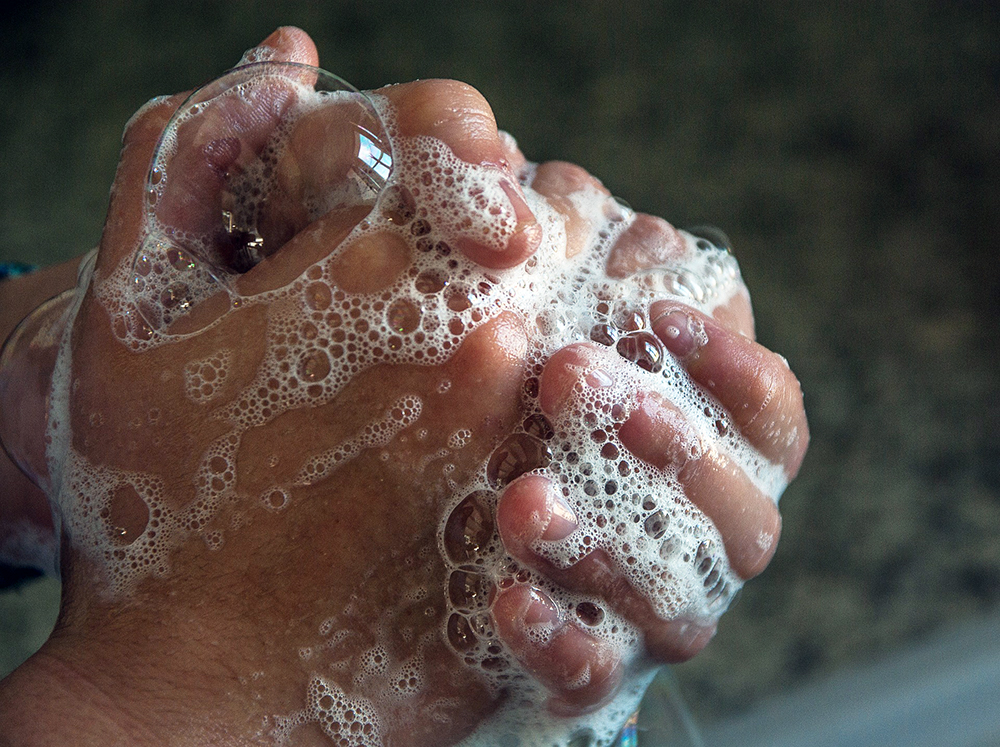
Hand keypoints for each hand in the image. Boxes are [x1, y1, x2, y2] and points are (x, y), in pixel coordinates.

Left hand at [488, 158, 807, 713]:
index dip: (736, 369)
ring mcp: (652, 611)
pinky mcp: (588, 667)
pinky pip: (593, 672)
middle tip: (572, 377)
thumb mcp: (516, 327)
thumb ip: (552, 268)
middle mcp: (702, 535)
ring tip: (523, 499)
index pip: (770, 415)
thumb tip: (550, 183)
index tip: (662, 314)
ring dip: (606, 544)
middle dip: (669, 441)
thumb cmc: (497, 408)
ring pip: (678, 602)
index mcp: (711, 451)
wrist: (423, 541)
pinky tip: (504, 597)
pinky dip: (560, 637)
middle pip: (741, 509)